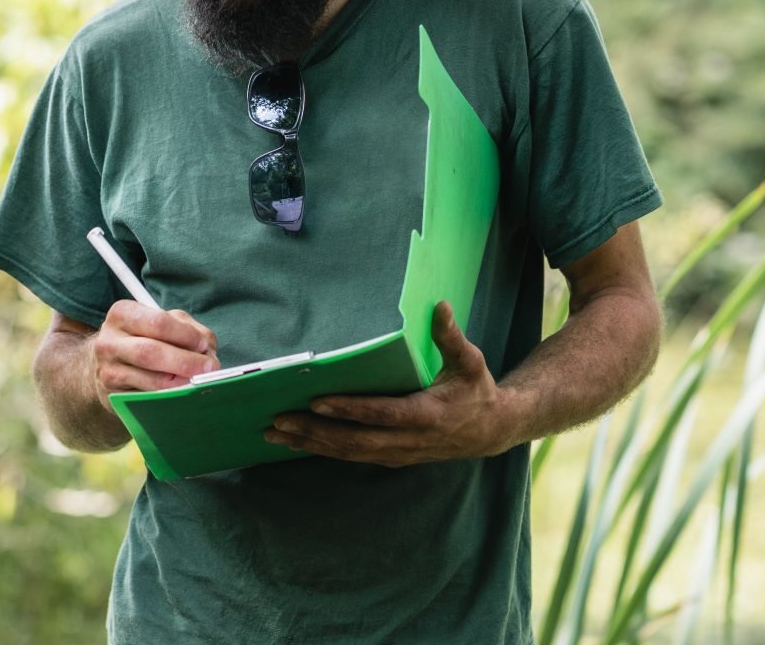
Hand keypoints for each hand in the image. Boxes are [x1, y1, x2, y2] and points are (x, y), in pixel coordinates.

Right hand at [90, 300, 219, 407]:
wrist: (109, 363)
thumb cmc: (143, 338)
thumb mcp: (163, 323)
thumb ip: (188, 330)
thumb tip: (207, 352)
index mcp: (122, 314)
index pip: (158, 322)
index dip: (185, 334)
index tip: (202, 344)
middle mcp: (109, 341)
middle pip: (151, 352)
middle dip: (185, 361)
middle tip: (209, 368)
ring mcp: (108, 371)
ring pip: (151, 380)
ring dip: (182, 383)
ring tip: (198, 382)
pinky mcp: (113, 396)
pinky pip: (149, 400)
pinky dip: (171, 398)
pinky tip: (182, 394)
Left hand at [264, 301, 516, 466]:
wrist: (491, 432)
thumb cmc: (477, 391)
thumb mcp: (470, 362)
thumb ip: (451, 336)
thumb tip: (440, 305)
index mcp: (427, 415)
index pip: (383, 414)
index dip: (350, 410)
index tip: (317, 401)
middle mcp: (409, 440)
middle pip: (355, 441)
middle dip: (315, 431)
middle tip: (278, 420)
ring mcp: (398, 453)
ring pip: (348, 453)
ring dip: (310, 444)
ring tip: (274, 434)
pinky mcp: (390, 458)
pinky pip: (351, 456)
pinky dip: (321, 450)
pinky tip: (295, 443)